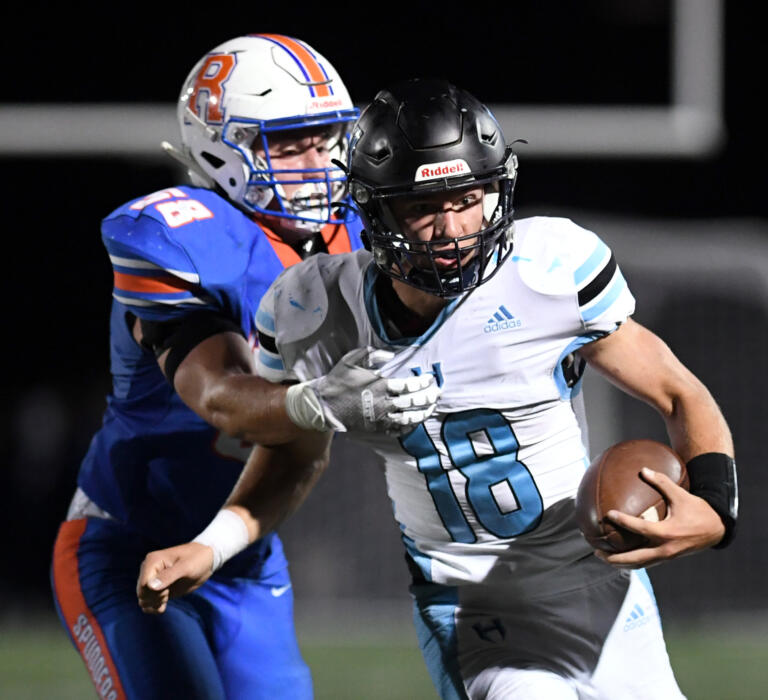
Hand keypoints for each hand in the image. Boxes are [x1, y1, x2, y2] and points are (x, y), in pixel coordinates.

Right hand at [136, 542, 214, 613]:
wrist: (206, 561)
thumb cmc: (197, 559)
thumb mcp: (186, 567)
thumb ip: (168, 576)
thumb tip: (150, 586)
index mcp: (152, 561)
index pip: (143, 585)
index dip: (154, 592)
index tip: (167, 588)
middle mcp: (149, 570)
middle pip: (142, 594)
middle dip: (155, 598)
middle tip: (168, 592)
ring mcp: (152, 579)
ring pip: (143, 600)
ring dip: (155, 603)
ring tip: (167, 595)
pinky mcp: (158, 589)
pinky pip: (147, 603)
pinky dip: (154, 607)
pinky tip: (164, 605)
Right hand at [285, 347, 440, 433]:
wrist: (325, 406)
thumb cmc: (339, 381)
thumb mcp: (351, 360)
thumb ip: (371, 354)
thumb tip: (390, 355)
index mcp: (380, 385)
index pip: (409, 385)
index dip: (423, 383)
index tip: (430, 379)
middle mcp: (384, 403)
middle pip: (414, 401)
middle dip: (429, 397)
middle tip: (438, 393)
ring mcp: (382, 418)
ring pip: (410, 417)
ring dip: (424, 413)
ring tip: (432, 408)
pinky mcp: (378, 428)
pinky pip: (399, 430)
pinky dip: (410, 426)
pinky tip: (417, 421)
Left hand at [595, 467, 725, 568]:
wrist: (716, 529)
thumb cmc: (697, 510)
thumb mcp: (681, 495)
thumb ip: (661, 482)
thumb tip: (643, 469)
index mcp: (668, 533)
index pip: (641, 528)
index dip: (624, 522)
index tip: (609, 515)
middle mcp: (665, 548)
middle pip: (635, 558)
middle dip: (615, 557)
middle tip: (597, 550)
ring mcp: (666, 556)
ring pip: (640, 564)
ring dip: (621, 563)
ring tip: (603, 556)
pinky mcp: (667, 558)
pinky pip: (646, 562)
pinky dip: (632, 561)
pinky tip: (620, 556)